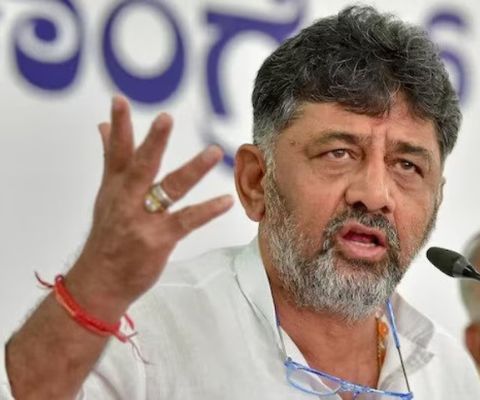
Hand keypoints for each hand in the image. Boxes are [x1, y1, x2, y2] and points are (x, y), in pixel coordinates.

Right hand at [67, 95, 232, 314]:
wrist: (99, 282)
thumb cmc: (107, 235)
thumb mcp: (106, 195)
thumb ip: (111, 159)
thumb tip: (103, 126)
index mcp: (114, 186)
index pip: (115, 151)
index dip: (118, 125)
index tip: (119, 100)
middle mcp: (126, 200)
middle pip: (140, 166)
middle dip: (153, 142)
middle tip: (165, 118)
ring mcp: (143, 220)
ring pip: (169, 189)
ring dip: (193, 170)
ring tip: (214, 152)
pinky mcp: (159, 239)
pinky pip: (187, 220)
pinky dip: (207, 210)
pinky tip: (226, 200)